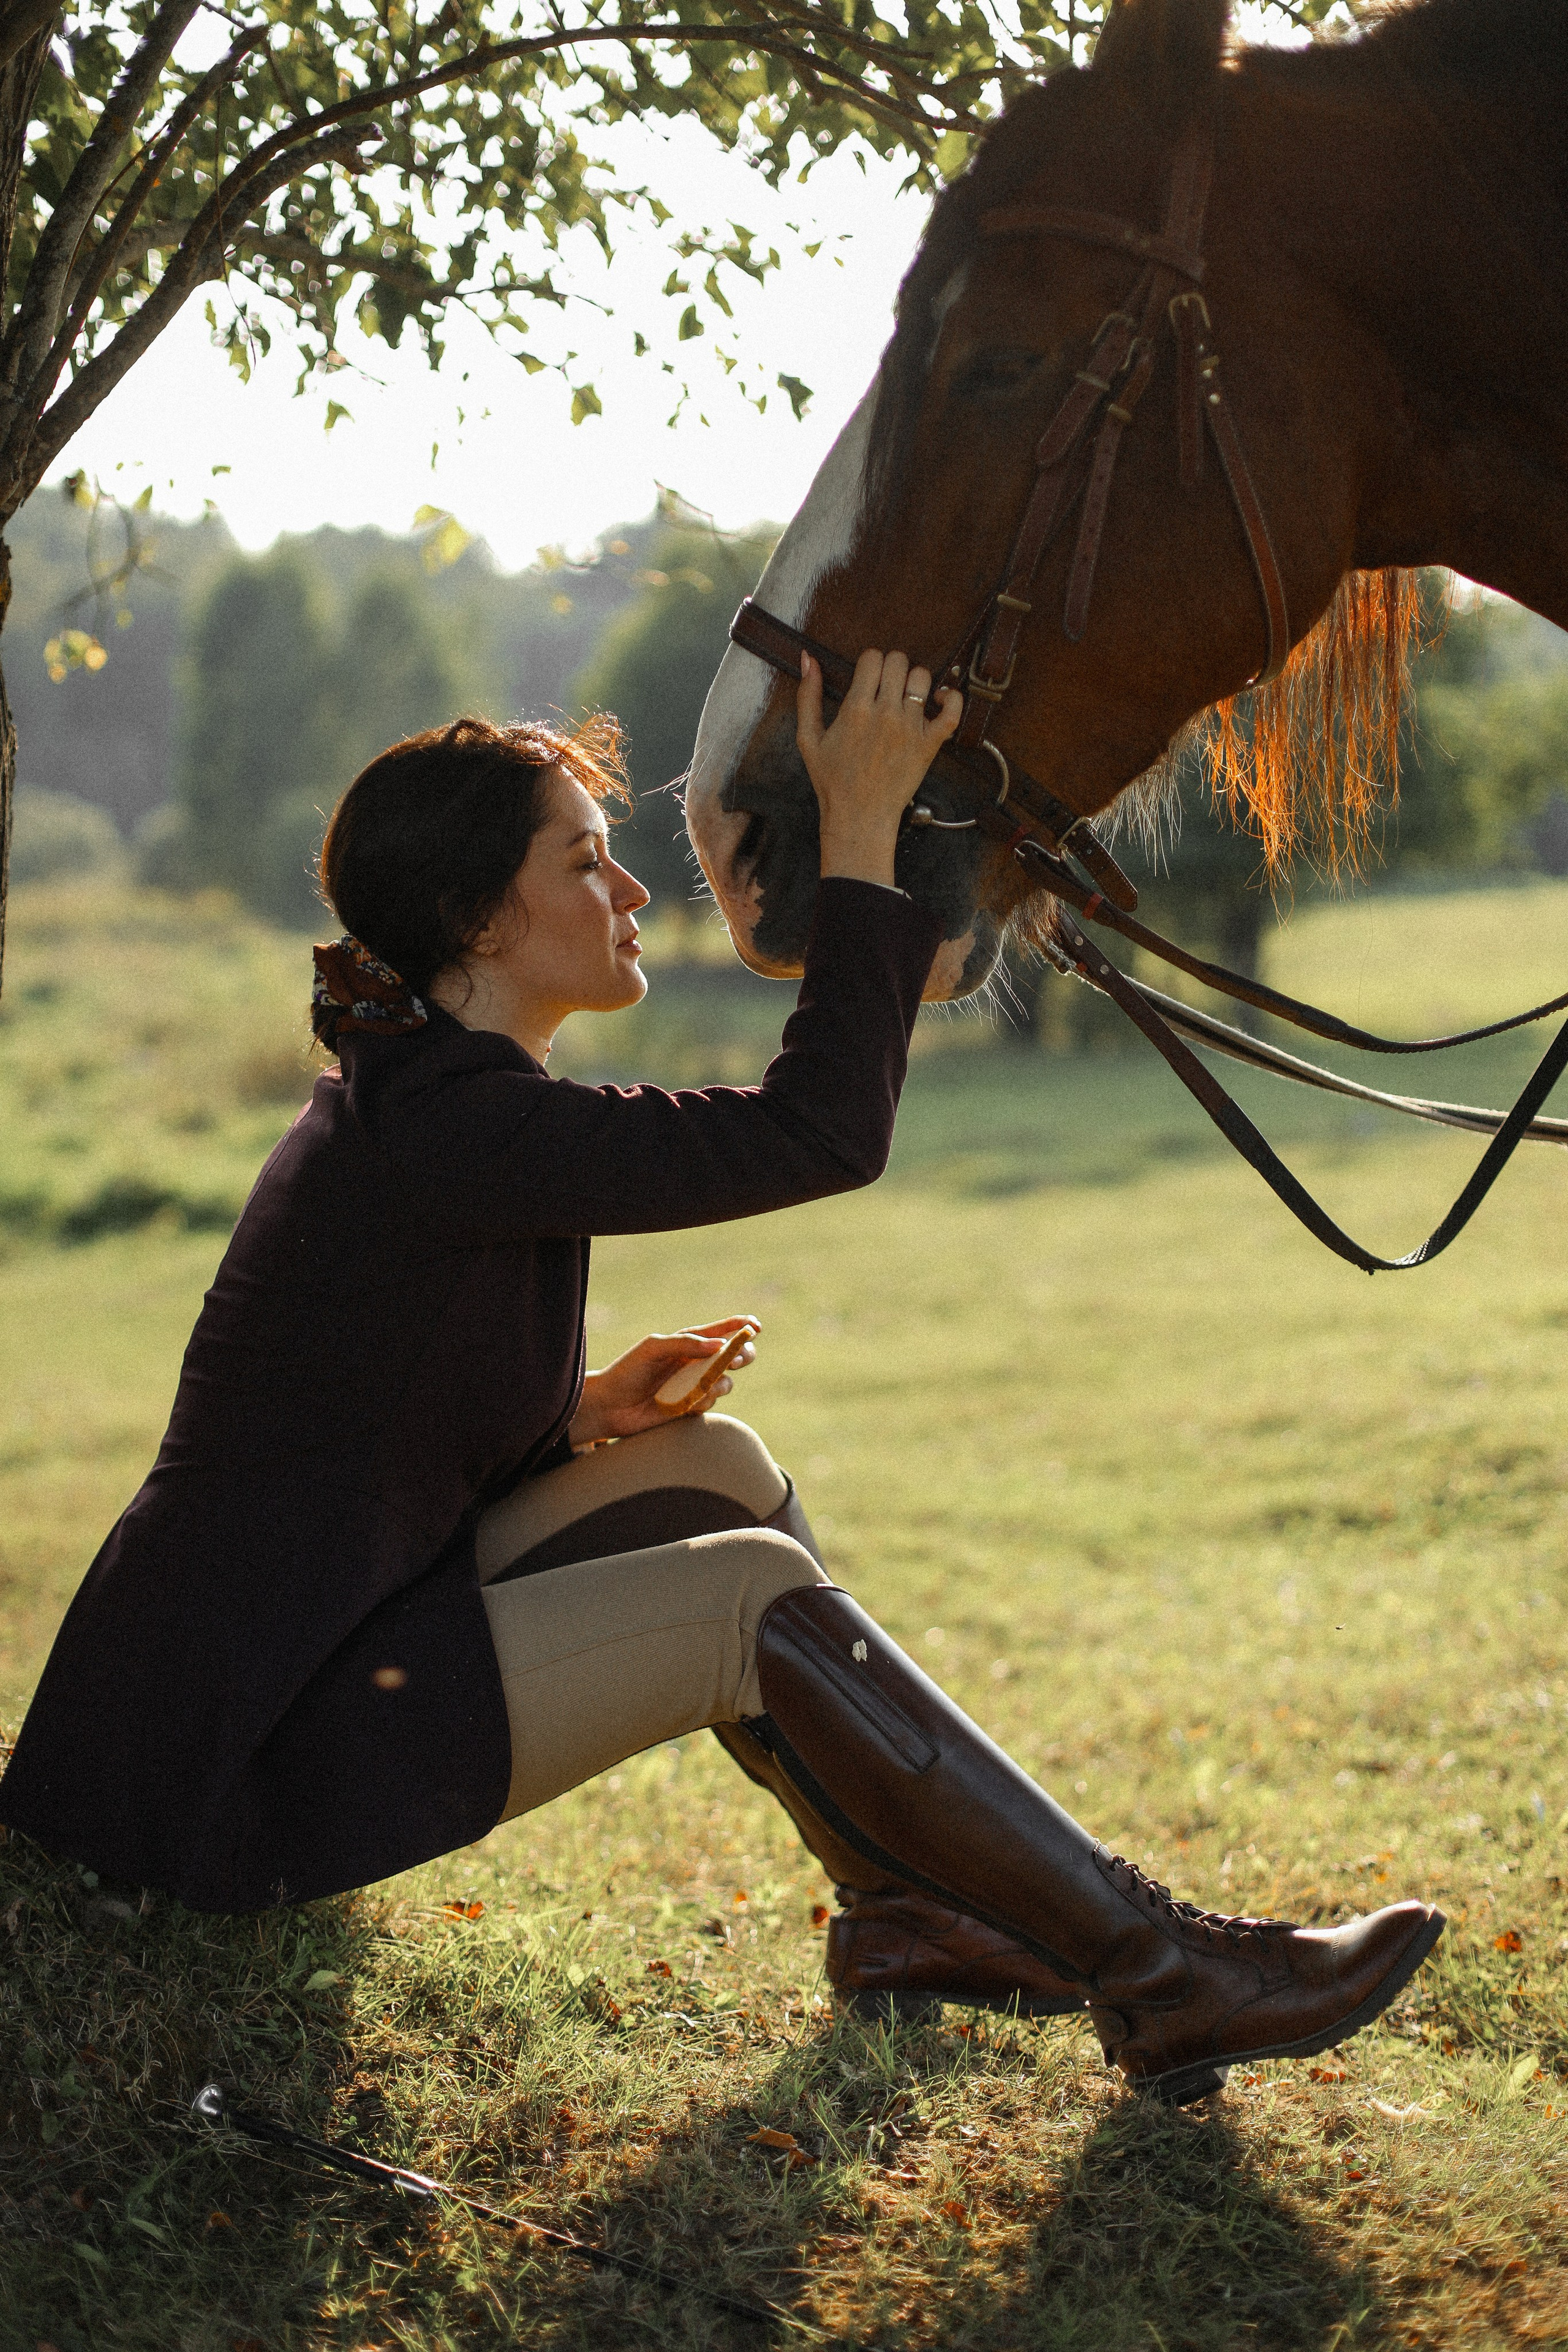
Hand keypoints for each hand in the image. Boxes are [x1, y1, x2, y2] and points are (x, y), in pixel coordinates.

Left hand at [567, 1316, 759, 1447]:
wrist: (610, 1406)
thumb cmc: (628, 1371)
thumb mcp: (653, 1348)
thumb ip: (685, 1343)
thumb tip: (720, 1346)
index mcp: (687, 1342)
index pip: (720, 1331)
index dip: (741, 1326)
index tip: (756, 1326)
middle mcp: (695, 1363)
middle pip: (733, 1355)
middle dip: (742, 1355)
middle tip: (737, 1359)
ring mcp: (694, 1385)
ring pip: (725, 1382)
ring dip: (720, 1382)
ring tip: (704, 1385)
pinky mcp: (691, 1407)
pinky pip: (710, 1403)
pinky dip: (703, 1401)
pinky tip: (685, 1403)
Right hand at [797, 647, 961, 887]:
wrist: (859, 817)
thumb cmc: (832, 781)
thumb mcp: (808, 738)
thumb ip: (807, 696)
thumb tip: (808, 658)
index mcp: (855, 708)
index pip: (872, 657)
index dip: (870, 662)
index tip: (869, 677)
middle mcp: (885, 714)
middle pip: (898, 661)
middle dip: (892, 667)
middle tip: (887, 686)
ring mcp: (910, 729)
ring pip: (922, 678)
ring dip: (915, 680)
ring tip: (907, 696)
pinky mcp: (929, 745)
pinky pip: (952, 710)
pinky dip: (951, 698)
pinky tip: (938, 701)